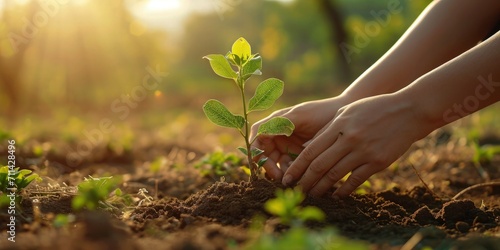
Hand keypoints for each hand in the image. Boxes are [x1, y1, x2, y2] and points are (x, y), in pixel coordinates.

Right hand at [250, 96, 348, 179]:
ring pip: (276, 163)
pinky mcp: (299, 154)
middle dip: (270, 167)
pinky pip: (290, 166)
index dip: (255, 152)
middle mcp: (278, 133)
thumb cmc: (322, 112)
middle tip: (281, 178)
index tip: (261, 165)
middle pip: (264, 154)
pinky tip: (302, 175)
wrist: (347, 116)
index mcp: (275, 122)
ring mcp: (288, 144)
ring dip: (281, 171)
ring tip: (293, 177)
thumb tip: (260, 134)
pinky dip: (292, 172)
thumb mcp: (301, 116)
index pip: (256, 138)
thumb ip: (280, 123)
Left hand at [283, 93, 433, 197]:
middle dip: (305, 181)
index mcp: (338, 126)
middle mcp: (348, 140)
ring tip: (313, 195)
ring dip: (321, 188)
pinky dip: (344, 190)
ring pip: (335, 176)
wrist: (408, 111)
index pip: (310, 152)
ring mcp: (363, 152)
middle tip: (296, 191)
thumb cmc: (373, 109)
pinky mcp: (377, 162)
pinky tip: (336, 195)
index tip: (288, 178)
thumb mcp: (347, 113)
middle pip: (319, 166)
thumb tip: (306, 148)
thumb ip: (327, 130)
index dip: (297, 167)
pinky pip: (355, 180)